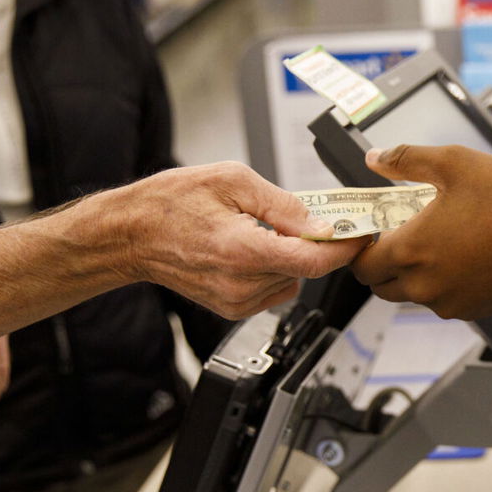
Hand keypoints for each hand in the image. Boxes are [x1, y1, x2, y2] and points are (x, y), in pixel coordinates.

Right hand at [99, 162, 367, 318]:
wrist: (131, 235)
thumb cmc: (170, 203)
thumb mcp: (231, 181)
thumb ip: (283, 204)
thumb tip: (321, 221)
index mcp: (242, 250)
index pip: (314, 260)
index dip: (344, 247)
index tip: (360, 233)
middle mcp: (240, 283)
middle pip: (306, 268)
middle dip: (311, 242)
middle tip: (297, 216)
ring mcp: (236, 302)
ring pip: (292, 279)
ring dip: (289, 255)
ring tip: (258, 231)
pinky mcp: (232, 310)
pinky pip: (274, 290)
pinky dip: (273, 269)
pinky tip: (249, 250)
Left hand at [351, 145, 491, 319]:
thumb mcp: (456, 162)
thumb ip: (407, 158)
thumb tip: (374, 158)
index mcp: (411, 250)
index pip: (361, 263)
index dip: (360, 246)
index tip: (371, 229)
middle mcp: (423, 285)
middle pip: (379, 285)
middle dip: (381, 262)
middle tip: (399, 233)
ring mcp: (447, 303)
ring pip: (409, 294)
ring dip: (410, 273)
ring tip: (435, 239)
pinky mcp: (470, 311)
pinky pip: (439, 301)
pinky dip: (439, 283)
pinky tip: (461, 254)